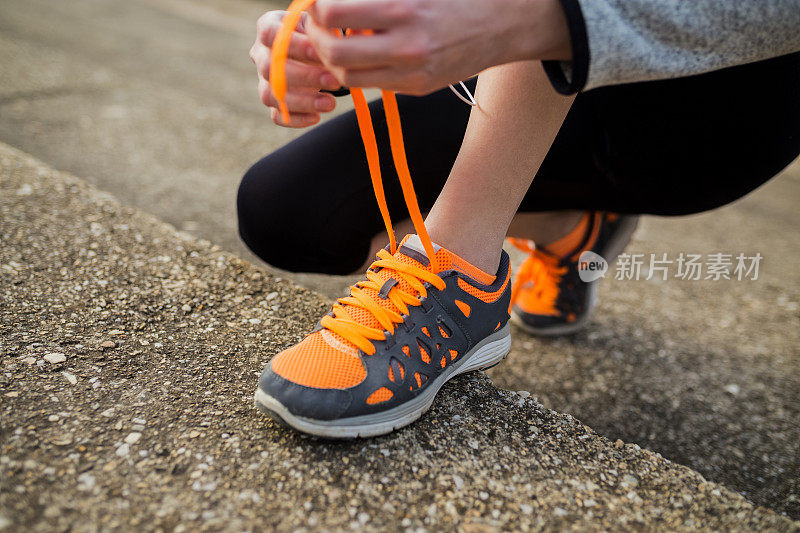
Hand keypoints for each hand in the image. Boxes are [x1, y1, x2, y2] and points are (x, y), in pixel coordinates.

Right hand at [250, 10, 342, 127]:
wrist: (315, 50)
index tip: (319, 51)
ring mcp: (264, 80)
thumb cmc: (317, 34)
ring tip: (330, 103)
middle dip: (305, 76)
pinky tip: (317, 116)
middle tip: (334, 81)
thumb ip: (320, 30)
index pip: (270, 34)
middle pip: (270, 68)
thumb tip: (333, 45)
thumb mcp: (319, 24)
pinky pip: (276, 116)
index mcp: (268, 26)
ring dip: (302, 101)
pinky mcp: (273, 102)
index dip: (294, 44)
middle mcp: (260, 53)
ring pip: (270, 95)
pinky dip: (296, 119)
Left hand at [305, 0, 571, 94]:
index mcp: (402, 7)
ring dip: (332, 60)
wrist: (503, 23)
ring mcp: (412, 72)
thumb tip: (327, 0)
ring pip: (348, 76)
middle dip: (316, 38)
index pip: (333, 12)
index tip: (316, 3)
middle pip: (333, 52)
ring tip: (336, 40)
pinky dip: (358, 70)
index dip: (315, 8)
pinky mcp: (418, 88)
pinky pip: (372, 84)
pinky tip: (362, 53)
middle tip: (317, 26)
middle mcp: (406, 44)